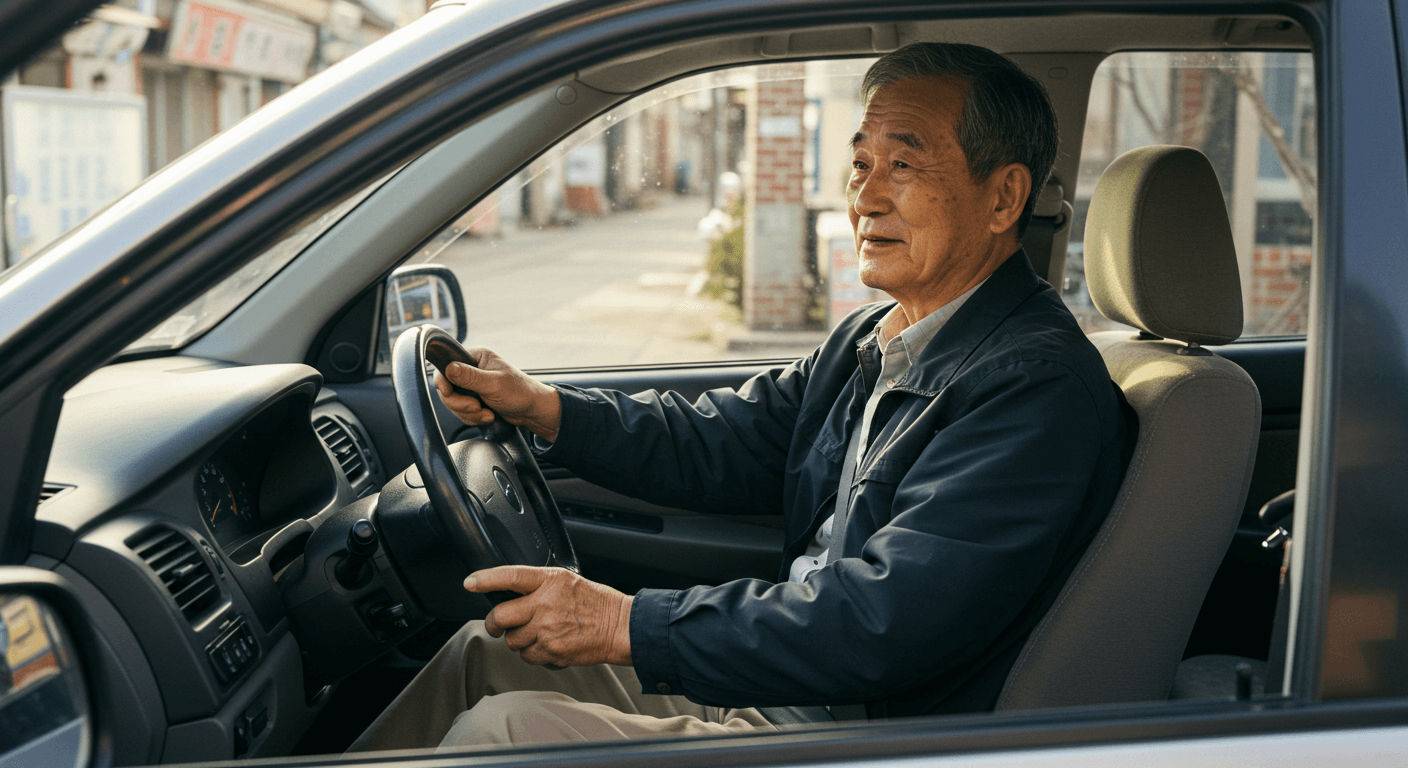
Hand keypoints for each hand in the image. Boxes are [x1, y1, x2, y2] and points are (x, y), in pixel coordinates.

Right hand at [433, 348, 561, 441]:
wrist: (533, 411)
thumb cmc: (520, 392)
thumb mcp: (494, 384)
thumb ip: (469, 377)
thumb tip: (448, 368)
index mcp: (476, 357)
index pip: (447, 366)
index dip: (444, 382)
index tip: (448, 392)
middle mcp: (472, 369)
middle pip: (448, 389)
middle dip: (461, 404)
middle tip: (476, 407)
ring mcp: (473, 386)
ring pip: (454, 403)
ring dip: (469, 414)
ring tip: (487, 414)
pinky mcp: (475, 399)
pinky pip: (462, 412)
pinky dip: (473, 418)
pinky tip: (488, 416)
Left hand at [465, 566, 632, 667]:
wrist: (619, 626)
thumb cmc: (596, 603)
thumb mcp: (567, 582)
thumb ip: (539, 586)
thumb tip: (512, 595)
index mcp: (549, 580)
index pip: (510, 576)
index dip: (486, 579)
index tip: (470, 583)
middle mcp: (545, 603)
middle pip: (501, 615)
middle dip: (495, 623)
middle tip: (498, 625)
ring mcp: (547, 628)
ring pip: (512, 640)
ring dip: (519, 640)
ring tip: (539, 633)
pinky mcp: (551, 650)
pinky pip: (527, 656)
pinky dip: (533, 653)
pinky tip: (548, 644)